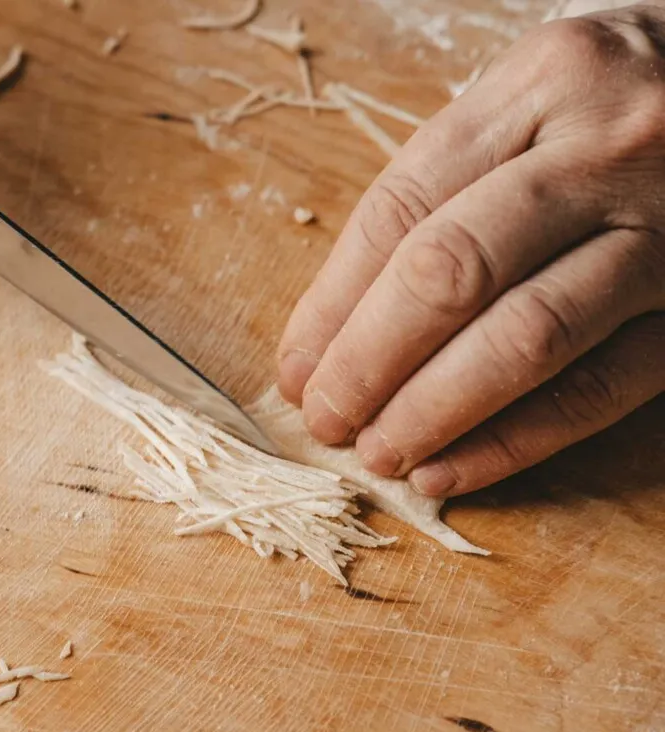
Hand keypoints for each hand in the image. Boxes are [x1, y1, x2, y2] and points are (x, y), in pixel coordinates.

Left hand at [277, 3, 664, 496]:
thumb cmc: (610, 112)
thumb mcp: (526, 110)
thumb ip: (441, 197)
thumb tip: (329, 336)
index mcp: (541, 84)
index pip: (404, 209)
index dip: (334, 304)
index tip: (297, 368)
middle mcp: (608, 148)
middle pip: (453, 271)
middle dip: (369, 362)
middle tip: (325, 418)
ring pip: (527, 337)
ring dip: (434, 411)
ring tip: (378, 454)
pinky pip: (601, 389)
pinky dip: (516, 440)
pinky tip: (452, 470)